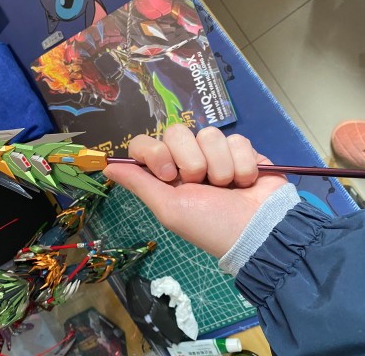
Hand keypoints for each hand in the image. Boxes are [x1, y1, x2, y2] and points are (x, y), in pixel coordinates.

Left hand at [103, 125, 286, 257]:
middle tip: (202, 184)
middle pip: (177, 132)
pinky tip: (245, 182)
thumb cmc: (209, 225)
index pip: (145, 142)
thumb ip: (139, 183)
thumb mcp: (169, 209)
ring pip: (210, 134)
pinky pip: (236, 140)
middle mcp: (187, 158)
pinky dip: (242, 165)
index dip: (155, 152)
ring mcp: (215, 152)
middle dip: (192, 161)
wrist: (258, 232)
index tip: (168, 174)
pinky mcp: (242, 149)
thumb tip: (106, 167)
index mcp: (165, 172)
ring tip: (228, 188)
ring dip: (220, 167)